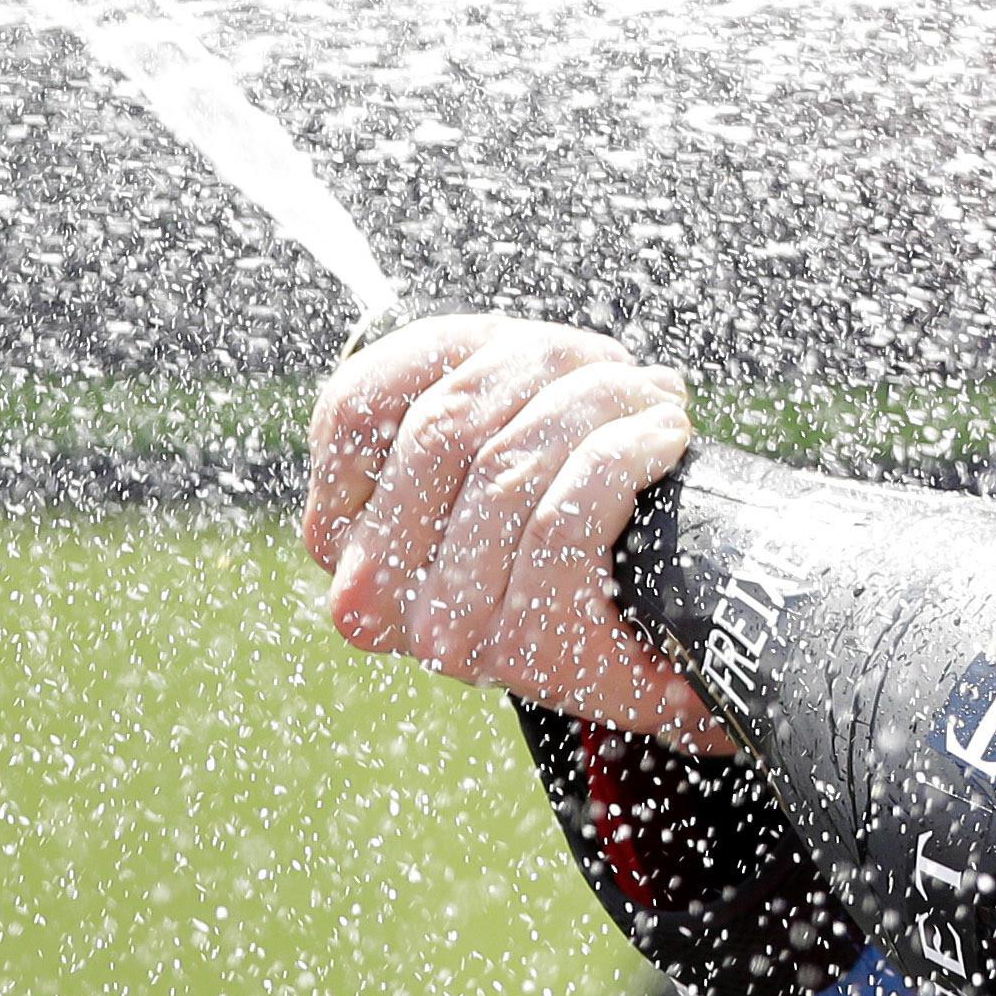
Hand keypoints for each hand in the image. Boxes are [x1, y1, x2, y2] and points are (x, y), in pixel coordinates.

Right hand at [300, 311, 735, 752]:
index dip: (458, 349)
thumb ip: (448, 393)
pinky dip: (623, 457)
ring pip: (509, 470)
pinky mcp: (528, 649)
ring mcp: (443, 631)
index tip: (527, 345)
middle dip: (543, 370)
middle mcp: (368, 594)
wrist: (645, 629)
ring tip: (648, 398)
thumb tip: (502, 349)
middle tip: (614, 368)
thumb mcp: (479, 431)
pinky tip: (660, 438)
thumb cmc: (549, 509)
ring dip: (598, 407)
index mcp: (335, 530)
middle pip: (448, 428)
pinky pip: (564, 521)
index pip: (360, 405)